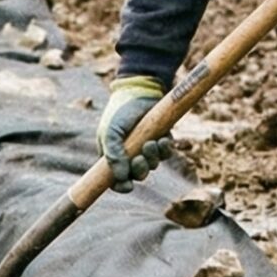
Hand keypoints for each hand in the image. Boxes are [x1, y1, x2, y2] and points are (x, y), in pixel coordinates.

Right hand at [97, 75, 168, 190]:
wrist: (140, 91)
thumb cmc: (120, 111)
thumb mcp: (111, 132)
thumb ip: (113, 155)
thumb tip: (121, 177)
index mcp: (113, 155)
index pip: (115, 180)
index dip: (121, 186)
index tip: (128, 186)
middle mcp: (129, 154)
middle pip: (137, 175)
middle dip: (140, 170)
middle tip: (140, 158)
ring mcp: (145, 148)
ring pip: (152, 165)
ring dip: (153, 158)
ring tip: (152, 143)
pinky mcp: (160, 139)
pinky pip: (165, 153)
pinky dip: (165, 149)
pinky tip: (162, 139)